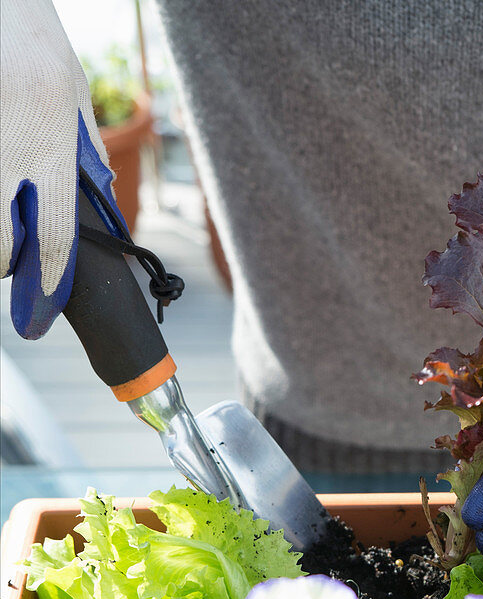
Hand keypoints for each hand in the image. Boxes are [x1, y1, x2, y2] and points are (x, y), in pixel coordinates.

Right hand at [1, 0, 117, 337]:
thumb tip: (98, 199)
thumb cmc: (24, 27)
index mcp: (51, 138)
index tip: (40, 312)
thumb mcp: (68, 85)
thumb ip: (83, 147)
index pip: (53, 236)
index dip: (46, 284)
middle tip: (6, 260)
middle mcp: (8, 145)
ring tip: (5, 213)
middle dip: (1, 263)